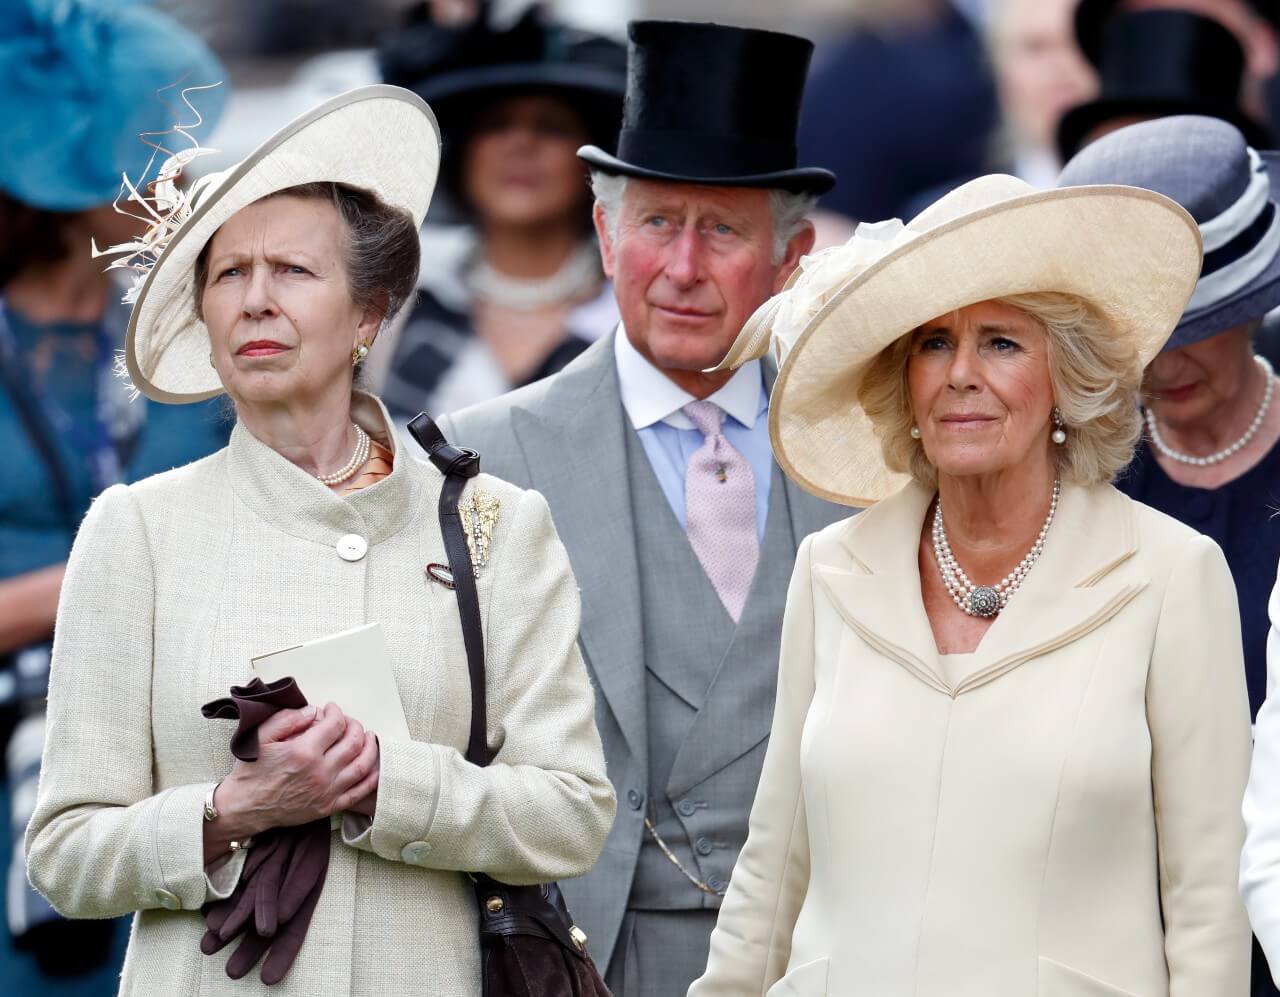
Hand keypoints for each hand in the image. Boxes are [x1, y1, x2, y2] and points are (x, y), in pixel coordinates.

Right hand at [211, 704, 378, 840]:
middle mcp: (319, 772)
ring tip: (368, 737)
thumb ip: (287, 719)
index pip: (335, 724)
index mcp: (304, 752)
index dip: (337, 712)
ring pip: (362, 765)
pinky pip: (360, 791)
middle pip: (353, 742)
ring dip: (370, 747)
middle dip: (355, 726)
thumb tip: (312, 711)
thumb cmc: (252, 772)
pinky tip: (372, 765)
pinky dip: (372, 777)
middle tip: (349, 722)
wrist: (245, 808)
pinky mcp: (329, 807)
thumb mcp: (261, 737)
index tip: (332, 709)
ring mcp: (327, 791)